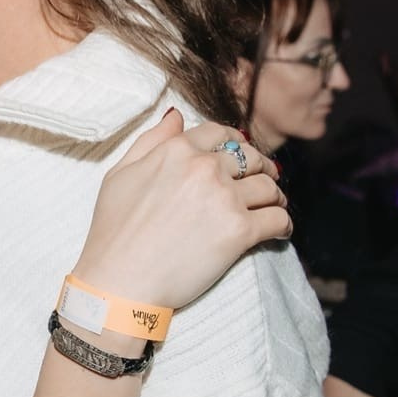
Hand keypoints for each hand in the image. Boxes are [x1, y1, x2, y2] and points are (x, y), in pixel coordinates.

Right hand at [73, 109, 290, 310]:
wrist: (120, 281)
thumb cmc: (113, 232)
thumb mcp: (120, 175)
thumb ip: (150, 141)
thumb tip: (176, 116)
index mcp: (176, 151)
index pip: (220, 134)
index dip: (234, 143)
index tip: (240, 157)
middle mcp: (204, 168)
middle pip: (251, 158)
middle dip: (261, 168)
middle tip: (265, 181)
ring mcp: (225, 199)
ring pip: (269, 187)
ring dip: (275, 196)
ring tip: (274, 206)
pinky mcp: (239, 231)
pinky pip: (278, 219)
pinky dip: (284, 225)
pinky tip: (281, 230)